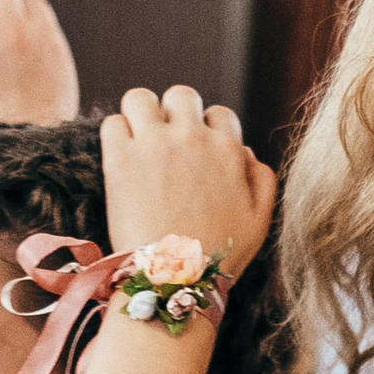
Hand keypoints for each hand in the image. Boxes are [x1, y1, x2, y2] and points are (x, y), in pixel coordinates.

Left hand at [100, 87, 277, 278]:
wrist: (176, 278)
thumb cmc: (220, 253)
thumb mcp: (261, 218)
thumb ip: (262, 177)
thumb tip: (243, 151)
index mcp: (228, 148)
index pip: (218, 114)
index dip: (207, 131)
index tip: (198, 153)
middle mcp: (192, 137)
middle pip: (180, 95)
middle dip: (174, 113)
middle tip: (166, 141)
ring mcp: (154, 144)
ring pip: (140, 98)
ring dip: (140, 115)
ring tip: (139, 141)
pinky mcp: (120, 159)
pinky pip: (112, 123)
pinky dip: (116, 135)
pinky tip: (122, 159)